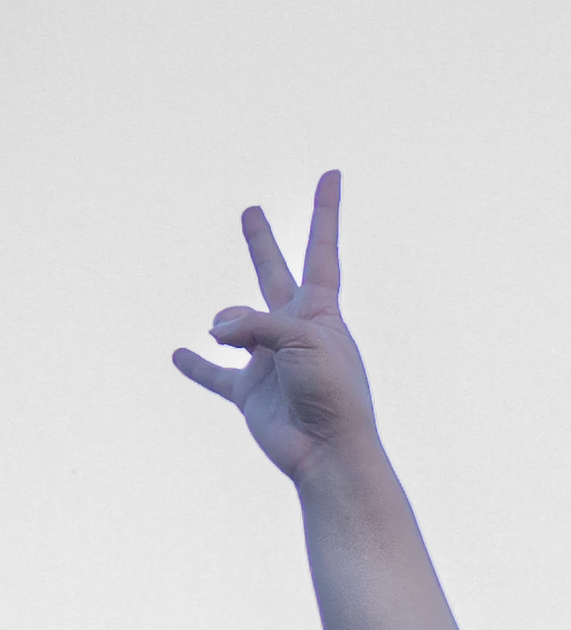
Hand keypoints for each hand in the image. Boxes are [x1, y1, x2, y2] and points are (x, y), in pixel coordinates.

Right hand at [174, 174, 381, 490]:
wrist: (330, 454)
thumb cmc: (331, 394)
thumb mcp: (301, 340)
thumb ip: (254, 323)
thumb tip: (213, 331)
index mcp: (320, 313)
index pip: (321, 252)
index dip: (325, 212)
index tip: (332, 175)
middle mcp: (296, 331)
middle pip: (275, 275)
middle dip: (262, 245)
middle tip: (252, 212)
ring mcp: (271, 361)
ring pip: (234, 325)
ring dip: (224, 326)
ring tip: (224, 336)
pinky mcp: (250, 393)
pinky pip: (215, 376)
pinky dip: (197, 366)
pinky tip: (180, 354)